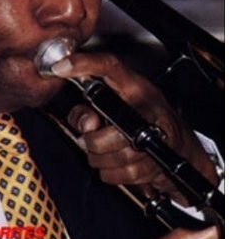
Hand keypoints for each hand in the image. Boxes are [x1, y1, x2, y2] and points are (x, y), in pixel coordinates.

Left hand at [52, 52, 218, 204]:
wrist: (178, 144)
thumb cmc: (143, 117)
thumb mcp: (114, 104)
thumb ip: (87, 109)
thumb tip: (83, 123)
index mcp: (134, 87)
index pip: (109, 66)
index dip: (84, 64)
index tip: (61, 68)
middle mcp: (146, 106)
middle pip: (113, 128)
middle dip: (93, 141)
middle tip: (88, 140)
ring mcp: (155, 134)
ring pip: (118, 155)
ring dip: (101, 160)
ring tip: (100, 153)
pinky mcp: (159, 160)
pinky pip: (126, 174)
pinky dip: (113, 174)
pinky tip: (114, 164)